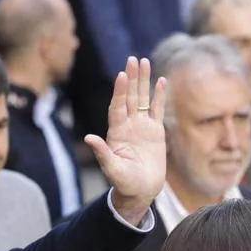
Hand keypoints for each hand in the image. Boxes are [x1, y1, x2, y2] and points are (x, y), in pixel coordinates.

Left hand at [86, 56, 166, 225]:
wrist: (140, 191)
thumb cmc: (124, 183)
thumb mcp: (112, 169)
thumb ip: (102, 153)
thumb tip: (88, 137)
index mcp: (116, 132)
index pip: (118, 107)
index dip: (119, 92)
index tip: (121, 75)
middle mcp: (128, 125)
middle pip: (129, 97)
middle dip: (131, 79)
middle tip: (133, 59)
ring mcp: (142, 127)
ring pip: (143, 99)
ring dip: (143, 81)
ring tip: (144, 62)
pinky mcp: (155, 132)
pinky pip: (157, 110)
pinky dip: (159, 96)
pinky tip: (162, 81)